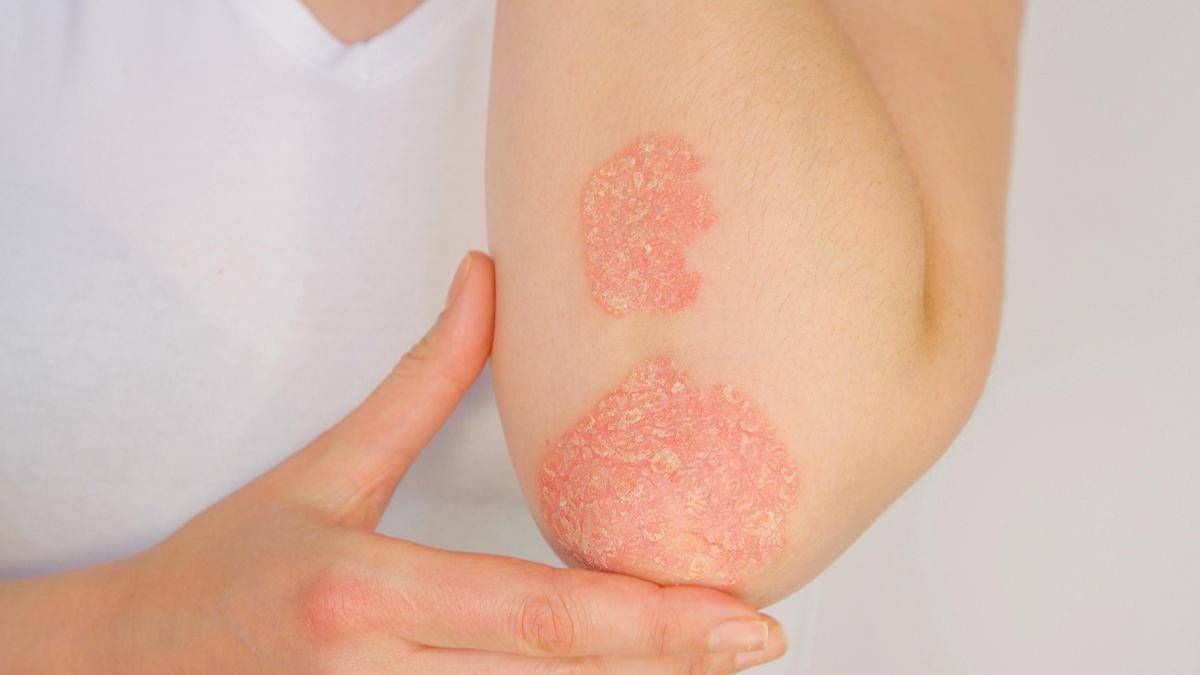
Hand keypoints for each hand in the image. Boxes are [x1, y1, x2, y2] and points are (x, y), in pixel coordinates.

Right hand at [4, 252, 786, 673]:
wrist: (127, 664)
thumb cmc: (224, 568)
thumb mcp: (324, 471)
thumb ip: (421, 385)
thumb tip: (484, 283)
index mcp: (367, 594)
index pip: (541, 615)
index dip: (654, 624)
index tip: (745, 624)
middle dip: (664, 667)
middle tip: (753, 643)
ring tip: (702, 660)